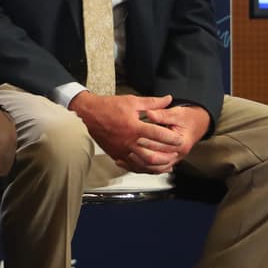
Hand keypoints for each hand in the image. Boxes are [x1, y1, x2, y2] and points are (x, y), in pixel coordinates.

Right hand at [69, 92, 183, 172]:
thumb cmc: (109, 106)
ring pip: (142, 164)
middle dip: (166, 156)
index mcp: (134, 127)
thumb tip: (168, 99)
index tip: (179, 139)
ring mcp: (122, 150)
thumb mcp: (132, 101)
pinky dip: (143, 168)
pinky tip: (150, 168)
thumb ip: (152, 103)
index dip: (171, 138)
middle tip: (175, 154)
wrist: (88, 113)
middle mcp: (128, 141)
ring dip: (156, 166)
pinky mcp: (116, 154)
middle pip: (152, 155)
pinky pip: (131, 166)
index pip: (158, 135)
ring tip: (166, 164)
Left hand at [135, 104, 209, 167]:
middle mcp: (178, 154)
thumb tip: (150, 113)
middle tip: (129, 147)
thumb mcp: (176, 113)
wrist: (196, 124)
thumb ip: (162, 114)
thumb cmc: (187, 118)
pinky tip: (131, 163)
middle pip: (159, 160)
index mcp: (181, 142)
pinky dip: (142, 167)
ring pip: (156, 168)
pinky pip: (154, 169)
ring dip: (142, 164)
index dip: (149, 142)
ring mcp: (173, 159)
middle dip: (143, 154)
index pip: (163, 146)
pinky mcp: (167, 161)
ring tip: (128, 156)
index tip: (137, 137)